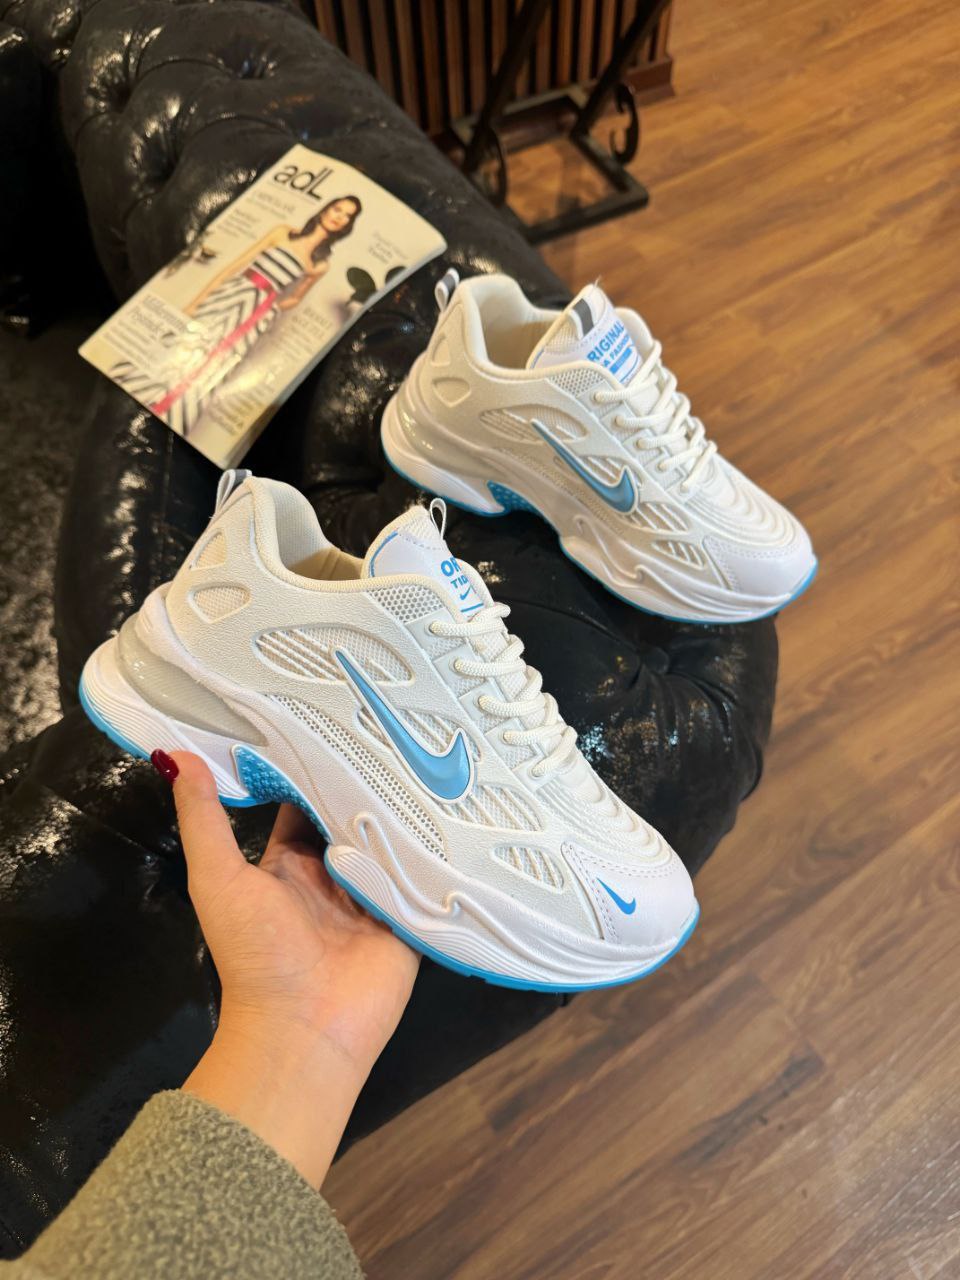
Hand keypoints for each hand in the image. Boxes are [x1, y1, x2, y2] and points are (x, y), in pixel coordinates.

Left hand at [160, 751, 418, 1186]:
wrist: (304, 1030)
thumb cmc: (257, 953)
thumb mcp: (219, 879)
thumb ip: (204, 821)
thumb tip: (173, 755)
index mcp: (288, 864)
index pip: (304, 802)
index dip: (314, 766)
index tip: (332, 718)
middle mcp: (332, 875)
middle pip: (352, 815)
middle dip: (366, 780)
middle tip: (391, 727)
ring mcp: (373, 895)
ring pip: (390, 839)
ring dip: (402, 808)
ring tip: (427, 753)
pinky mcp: (409, 914)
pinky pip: (423, 872)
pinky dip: (433, 846)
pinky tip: (450, 807)